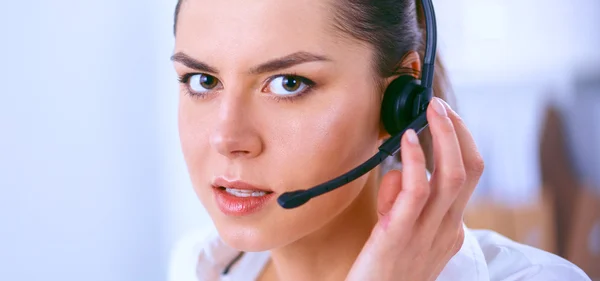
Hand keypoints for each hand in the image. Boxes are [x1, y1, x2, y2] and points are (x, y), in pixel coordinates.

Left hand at [345, 97, 484, 280]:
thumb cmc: (384, 270)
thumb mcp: (405, 234)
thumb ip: (405, 203)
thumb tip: (400, 169)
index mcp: (450, 229)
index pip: (469, 177)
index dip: (461, 142)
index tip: (445, 119)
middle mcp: (446, 229)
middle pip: (468, 171)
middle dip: (458, 132)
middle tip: (440, 105)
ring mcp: (426, 233)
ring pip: (451, 176)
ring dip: (444, 137)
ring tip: (431, 111)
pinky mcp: (399, 235)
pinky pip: (416, 191)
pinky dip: (417, 160)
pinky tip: (409, 140)